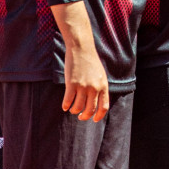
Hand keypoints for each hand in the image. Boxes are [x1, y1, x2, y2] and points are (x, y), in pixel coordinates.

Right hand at [56, 2, 109, 121]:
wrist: (81, 49)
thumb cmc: (90, 62)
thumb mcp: (100, 75)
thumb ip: (100, 88)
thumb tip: (96, 103)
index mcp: (103, 86)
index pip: (103, 107)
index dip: (98, 116)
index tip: (93, 119)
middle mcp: (94, 88)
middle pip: (90, 110)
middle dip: (85, 116)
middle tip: (81, 116)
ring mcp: (83, 86)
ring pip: (78, 107)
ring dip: (74, 111)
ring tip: (72, 110)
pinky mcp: (72, 83)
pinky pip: (68, 100)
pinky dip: (65, 105)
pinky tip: (64, 107)